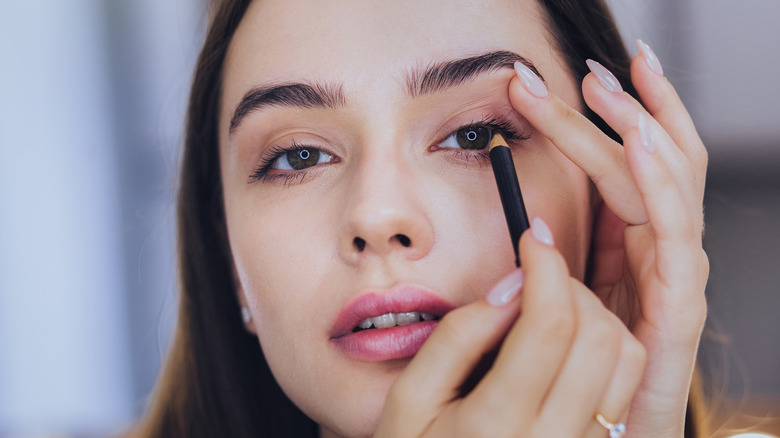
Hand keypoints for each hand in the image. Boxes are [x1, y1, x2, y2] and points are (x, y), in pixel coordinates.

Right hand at [375, 220, 646, 436]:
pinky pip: (626, 389)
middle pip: (600, 337)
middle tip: (537, 277)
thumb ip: (456, 338)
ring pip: (626, 361)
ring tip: (553, 310)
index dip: (548, 266)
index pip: (550, 325)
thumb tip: (511, 286)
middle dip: (572, 286)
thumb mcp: (409, 399)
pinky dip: (607, 350)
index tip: (534, 238)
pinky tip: (568, 346)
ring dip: (596, 316)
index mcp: (496, 425)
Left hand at [507, 42, 708, 436]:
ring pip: (668, 186)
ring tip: (617, 87)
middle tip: (593, 70)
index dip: (605, 120)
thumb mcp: (568, 295)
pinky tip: (642, 143)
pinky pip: (674, 234)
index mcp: (632, 243)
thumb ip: (563, 254)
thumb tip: (531, 212)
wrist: (604, 430)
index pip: (626, 164)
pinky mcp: (678, 306)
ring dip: (643, 129)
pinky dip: (660, 183)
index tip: (569, 80)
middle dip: (627, 110)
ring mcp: (674, 274)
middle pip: (651, 164)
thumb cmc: (582, 364)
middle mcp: (659, 250)